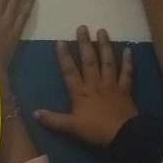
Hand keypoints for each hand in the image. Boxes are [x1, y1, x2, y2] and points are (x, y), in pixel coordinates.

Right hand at [35, 26, 137, 146]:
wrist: (122, 134)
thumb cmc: (95, 130)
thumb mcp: (70, 126)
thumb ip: (53, 119)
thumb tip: (34, 113)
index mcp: (80, 92)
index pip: (70, 71)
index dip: (64, 56)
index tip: (60, 41)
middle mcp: (95, 84)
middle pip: (89, 61)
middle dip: (85, 44)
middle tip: (83, 27)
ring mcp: (111, 85)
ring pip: (107, 62)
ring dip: (105, 46)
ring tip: (102, 31)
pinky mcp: (125, 89)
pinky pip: (126, 73)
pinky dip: (128, 61)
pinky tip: (128, 49)